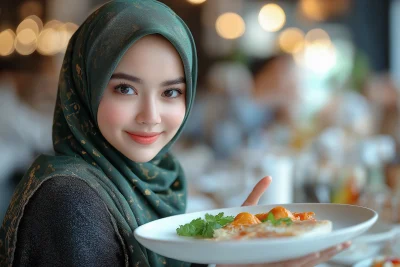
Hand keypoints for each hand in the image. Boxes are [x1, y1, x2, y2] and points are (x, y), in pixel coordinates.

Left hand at [216, 176, 351, 266]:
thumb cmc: (229, 231)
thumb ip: (257, 194)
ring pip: (301, 262)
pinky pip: (286, 265)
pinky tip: (312, 253)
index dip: (324, 242)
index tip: (343, 236)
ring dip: (320, 254)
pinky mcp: (264, 265)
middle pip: (308, 255)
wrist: (214, 249)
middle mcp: (278, 256)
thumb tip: (269, 176)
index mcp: (278, 245)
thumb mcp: (246, 211)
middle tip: (349, 241)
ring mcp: (272, 262)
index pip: (305, 246)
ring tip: (337, 246)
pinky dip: (300, 260)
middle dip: (329, 249)